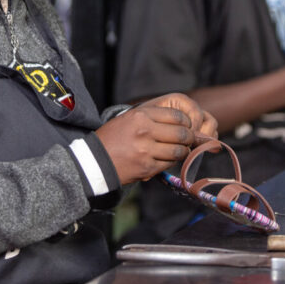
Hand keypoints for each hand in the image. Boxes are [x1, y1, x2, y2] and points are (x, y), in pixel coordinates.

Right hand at [95, 93, 213, 184]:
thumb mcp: (130, 118)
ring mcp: (146, 150)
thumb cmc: (113, 137)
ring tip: (180, 150)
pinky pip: (169, 163)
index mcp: (141, 115)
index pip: (177, 116)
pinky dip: (172, 162)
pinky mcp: (147, 167)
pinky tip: (167, 158)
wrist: (95, 160)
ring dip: (183, 151)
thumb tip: (181, 121)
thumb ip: (153, 117)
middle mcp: (145, 131)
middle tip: (188, 140)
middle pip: (181, 133)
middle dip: (189, 137)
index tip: (186, 126)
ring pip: (179, 150)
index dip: (187, 122)